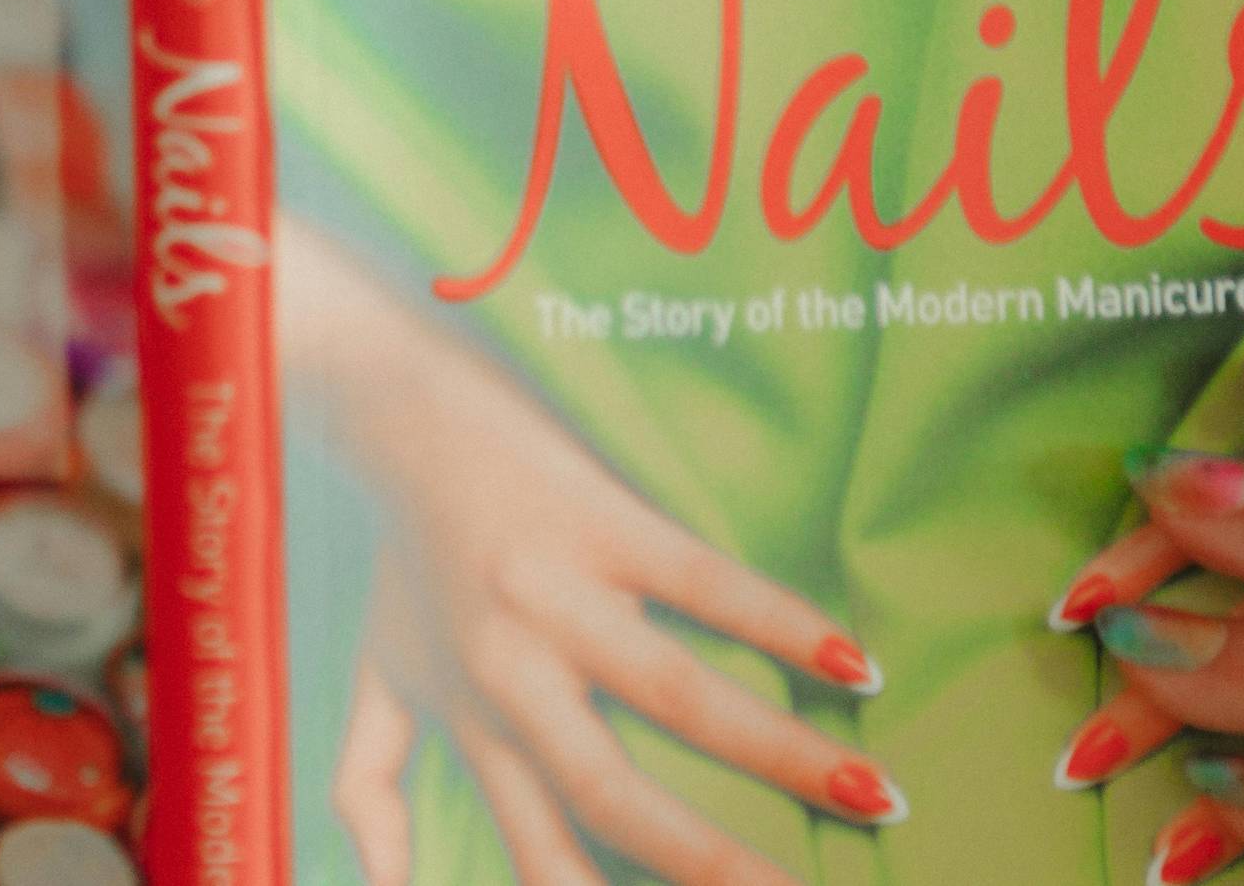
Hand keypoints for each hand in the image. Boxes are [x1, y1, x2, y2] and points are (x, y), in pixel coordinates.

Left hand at [284, 230, 895, 885]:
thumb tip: (384, 883)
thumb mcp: (376, 670)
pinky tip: (851, 661)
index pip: (541, 854)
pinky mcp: (598, 513)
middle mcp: (513, 670)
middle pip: (614, 796)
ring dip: (782, 752)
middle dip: (713, 867)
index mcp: (476, 720)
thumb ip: (367, 780)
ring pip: (676, 694)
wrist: (398, 405)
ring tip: (876, 794)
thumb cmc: (404, 547)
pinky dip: (778, 620)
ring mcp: (559, 590)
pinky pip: (700, 577)